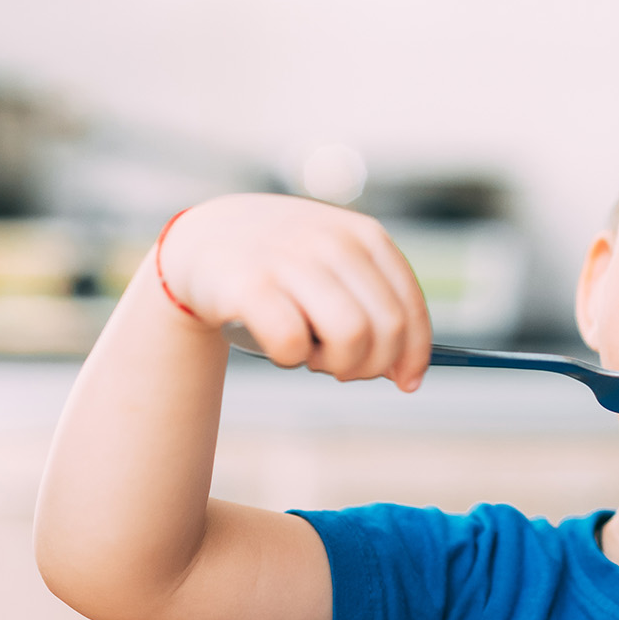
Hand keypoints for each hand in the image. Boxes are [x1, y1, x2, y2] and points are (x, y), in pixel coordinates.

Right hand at [158, 193, 431, 390]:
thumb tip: (406, 372)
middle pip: (388, 328)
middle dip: (374, 365)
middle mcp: (333, 242)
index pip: (410, 306)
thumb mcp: (337, 268)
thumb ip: (375, 308)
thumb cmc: (283, 266)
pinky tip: (281, 348)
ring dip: (337, 364)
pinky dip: (291, 360)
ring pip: (351, 336)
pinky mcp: (249, 284)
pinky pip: (293, 344)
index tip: (407, 382)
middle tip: (345, 369)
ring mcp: (291, 259)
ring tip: (314, 357)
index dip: (415, 354)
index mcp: (365, 236)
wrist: (203, 239)